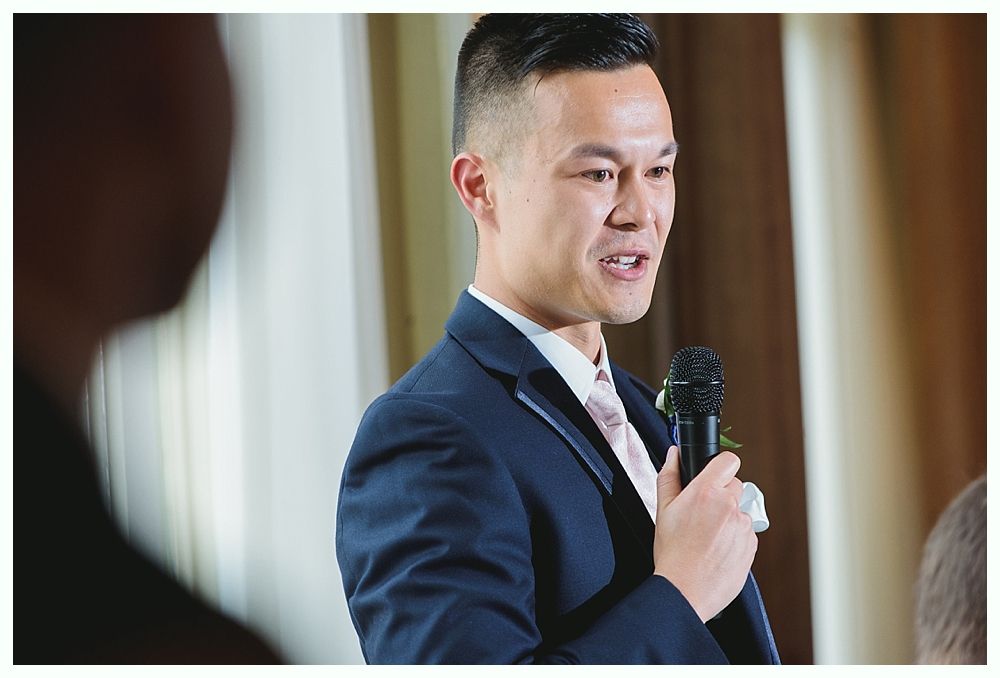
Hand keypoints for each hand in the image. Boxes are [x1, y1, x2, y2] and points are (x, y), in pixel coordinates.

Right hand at [652, 446, 757, 621]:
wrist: (686, 590)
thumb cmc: (672, 553)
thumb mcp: (663, 510)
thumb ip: (669, 476)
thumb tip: (673, 455)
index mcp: (705, 492)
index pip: (728, 460)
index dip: (719, 466)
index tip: (713, 474)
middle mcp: (728, 505)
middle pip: (734, 485)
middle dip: (721, 494)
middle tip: (702, 513)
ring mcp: (743, 526)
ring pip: (739, 510)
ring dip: (728, 518)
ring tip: (707, 537)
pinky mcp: (751, 544)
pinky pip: (745, 532)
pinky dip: (734, 537)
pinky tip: (716, 549)